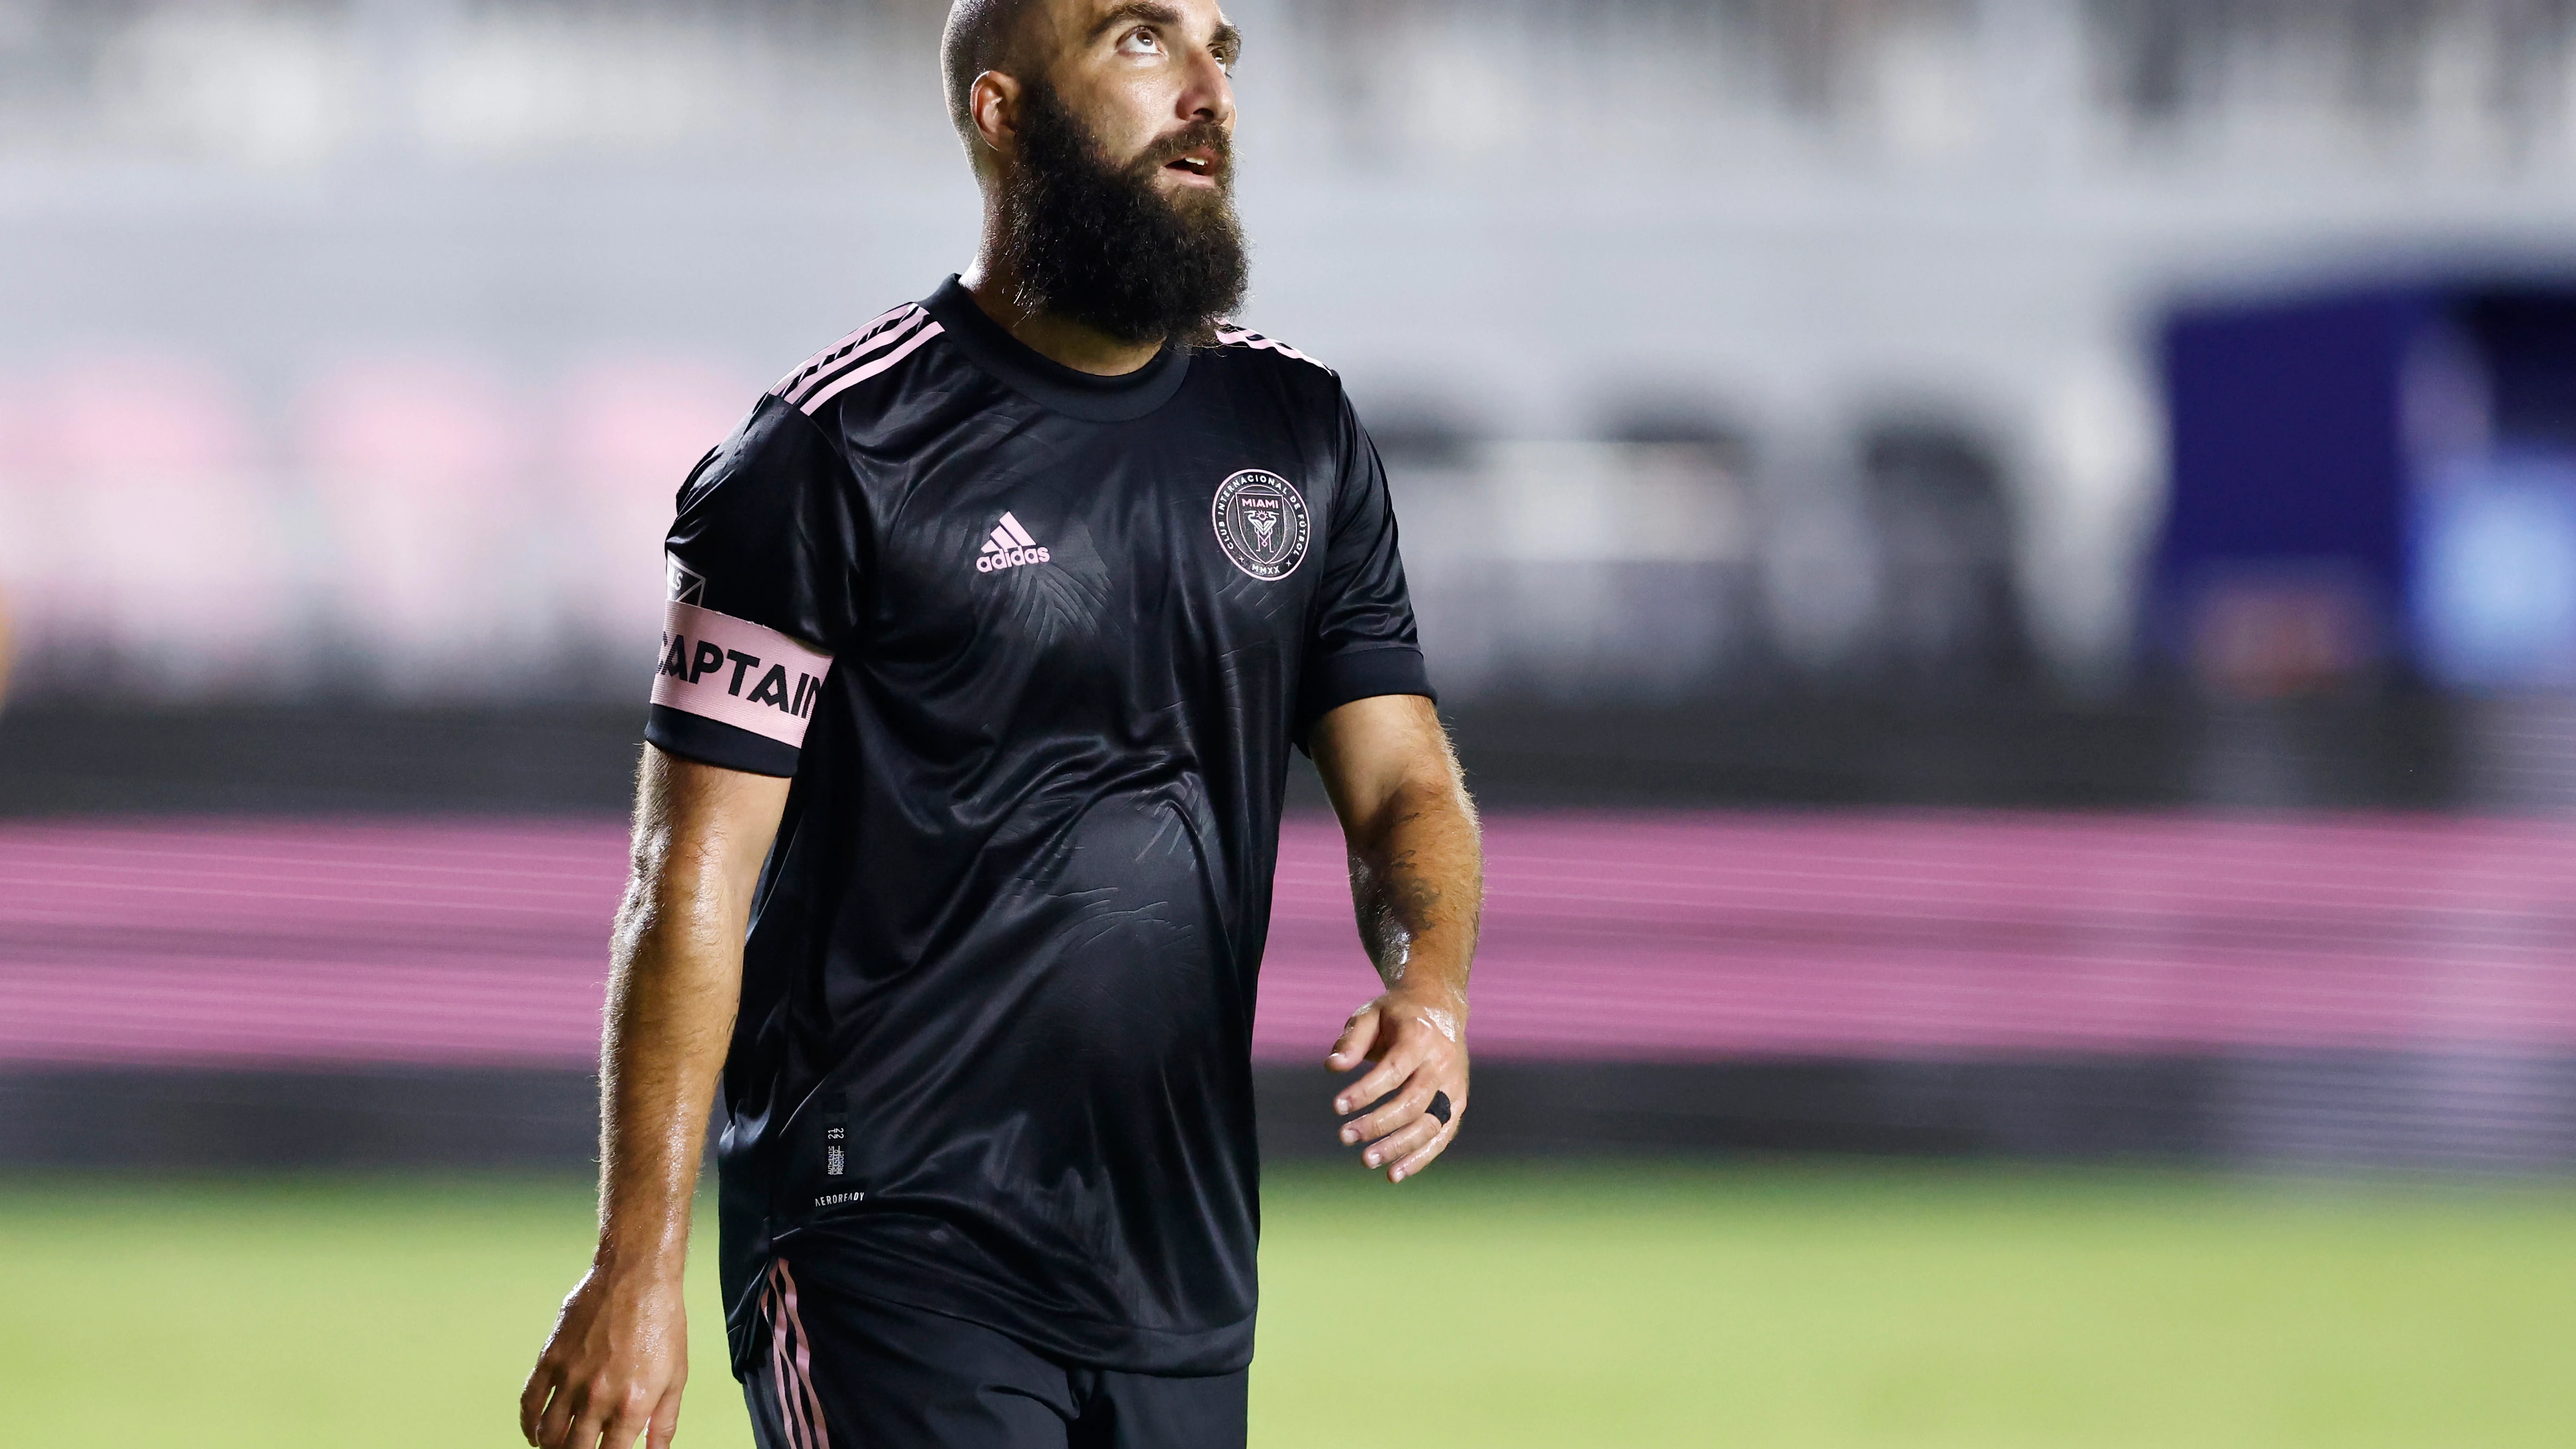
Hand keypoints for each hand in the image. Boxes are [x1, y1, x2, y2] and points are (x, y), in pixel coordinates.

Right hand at [520, 1260, 688, 1448]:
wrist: (638, 1276)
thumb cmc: (663, 1324)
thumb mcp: (675, 1378)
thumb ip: (664, 1423)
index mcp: (632, 1405)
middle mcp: (597, 1397)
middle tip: (585, 1448)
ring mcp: (570, 1379)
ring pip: (548, 1434)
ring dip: (553, 1445)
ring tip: (563, 1444)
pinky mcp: (551, 1359)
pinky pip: (529, 1404)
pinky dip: (529, 1425)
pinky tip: (536, 1433)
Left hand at [1327, 987, 1468, 1182]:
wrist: (1440, 1007)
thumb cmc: (1396, 1014)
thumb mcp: (1370, 1014)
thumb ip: (1352, 1040)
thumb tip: (1332, 1067)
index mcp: (1421, 1037)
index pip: (1394, 1070)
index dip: (1366, 1091)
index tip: (1336, 1107)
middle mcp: (1442, 1063)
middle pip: (1412, 1102)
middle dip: (1377, 1124)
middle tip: (1344, 1137)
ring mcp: (1454, 1085)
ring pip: (1429, 1124)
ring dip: (1398, 1147)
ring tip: (1366, 1160)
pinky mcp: (1458, 1103)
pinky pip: (1442, 1136)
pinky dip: (1420, 1158)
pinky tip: (1393, 1173)